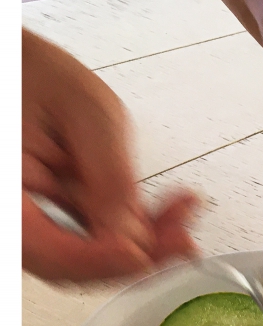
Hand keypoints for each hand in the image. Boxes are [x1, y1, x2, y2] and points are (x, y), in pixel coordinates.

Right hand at [22, 29, 199, 281]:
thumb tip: (133, 235)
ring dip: (144, 243)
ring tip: (181, 216)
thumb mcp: (85, 114)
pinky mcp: (58, 213)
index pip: (48, 253)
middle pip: (72, 264)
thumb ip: (109, 177)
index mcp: (4, 193)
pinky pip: (96, 235)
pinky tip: (170, 213)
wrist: (18, 62)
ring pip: (90, 255)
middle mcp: (15, 215)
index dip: (100, 261)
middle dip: (135, 256)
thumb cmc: (34, 71)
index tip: (141, 254)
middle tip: (181, 240)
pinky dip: (135, 228)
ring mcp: (35, 218)